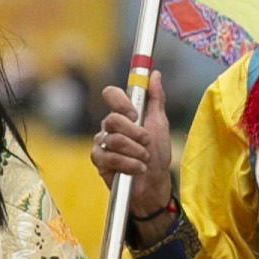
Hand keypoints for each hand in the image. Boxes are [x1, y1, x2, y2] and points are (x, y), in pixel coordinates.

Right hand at [91, 81, 176, 223]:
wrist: (154, 184)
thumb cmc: (157, 154)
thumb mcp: (160, 124)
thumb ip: (155, 98)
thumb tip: (154, 74)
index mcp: (122, 114)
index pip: (111, 94)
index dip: (121, 101)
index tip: (135, 114)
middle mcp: (108, 127)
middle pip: (113, 119)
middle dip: (135, 133)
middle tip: (146, 142)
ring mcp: (101, 144)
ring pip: (114, 140)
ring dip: (136, 152)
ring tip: (144, 159)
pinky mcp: (98, 162)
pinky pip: (110, 158)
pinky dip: (129, 164)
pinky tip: (137, 169)